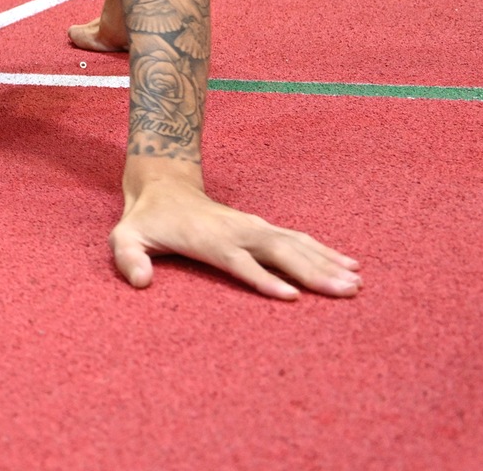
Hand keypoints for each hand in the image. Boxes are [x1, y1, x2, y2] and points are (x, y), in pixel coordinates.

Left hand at [111, 160, 359, 299]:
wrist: (165, 185)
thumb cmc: (147, 220)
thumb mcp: (125, 237)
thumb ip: (128, 258)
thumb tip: (139, 282)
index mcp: (210, 240)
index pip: (240, 263)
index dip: (263, 280)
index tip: (292, 297)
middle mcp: (238, 232)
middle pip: (280, 254)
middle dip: (313, 273)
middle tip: (346, 291)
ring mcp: (254, 228)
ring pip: (296, 246)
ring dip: (327, 263)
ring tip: (357, 282)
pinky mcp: (263, 229)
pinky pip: (299, 241)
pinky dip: (324, 251)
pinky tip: (349, 264)